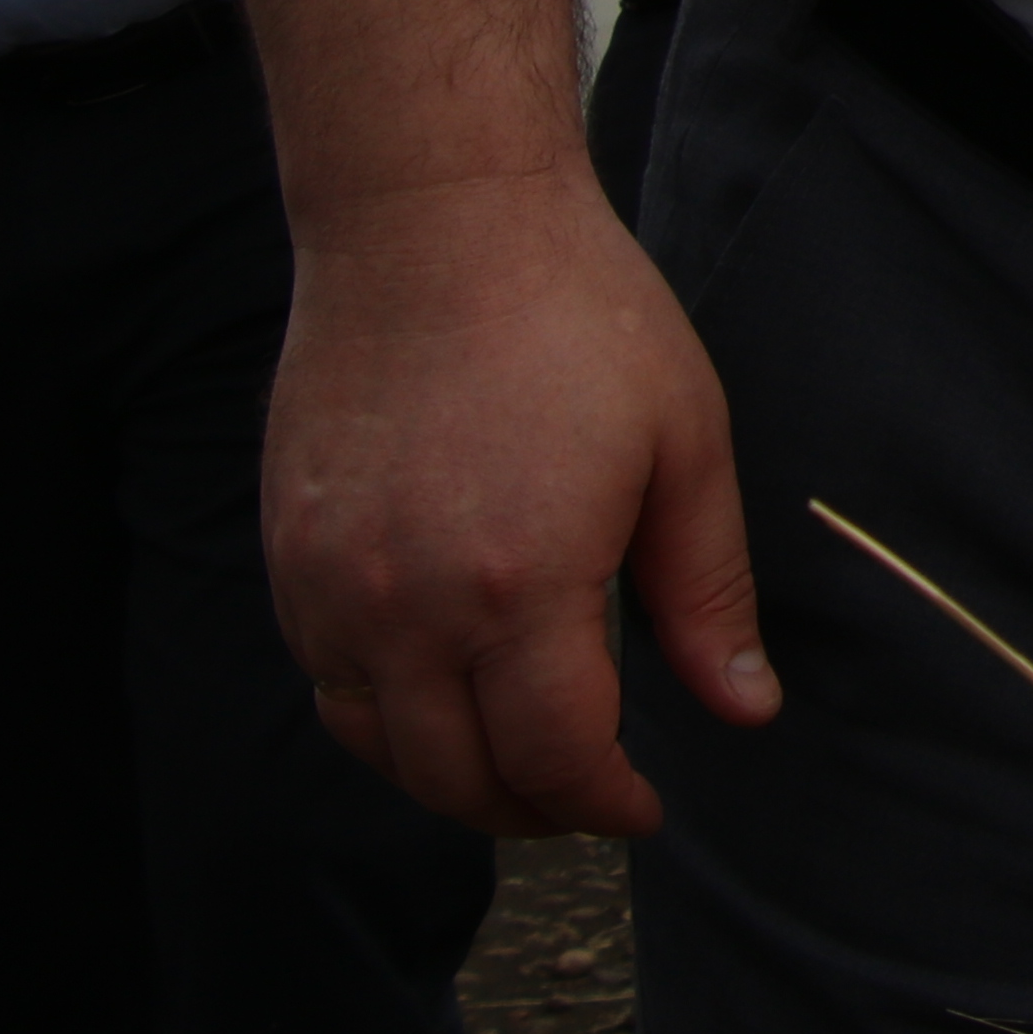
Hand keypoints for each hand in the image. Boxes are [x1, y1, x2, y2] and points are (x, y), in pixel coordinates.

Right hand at [263, 169, 780, 835]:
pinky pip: (327, 685)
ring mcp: (329, 586)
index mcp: (519, 585)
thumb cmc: (576, 315)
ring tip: (521, 765)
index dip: (604, 805)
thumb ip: (705, 595)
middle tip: (590, 798)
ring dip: (454, 780)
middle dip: (536, 811)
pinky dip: (386, 722)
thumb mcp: (686, 445)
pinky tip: (444, 697)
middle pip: (458, 777)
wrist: (433, 222)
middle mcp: (406, 606)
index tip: (643, 809)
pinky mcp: (287, 557)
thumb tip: (745, 711)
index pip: (555, 759)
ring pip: (380, 749)